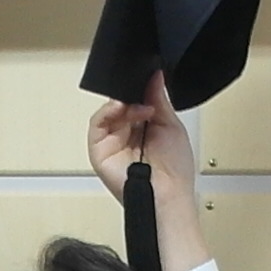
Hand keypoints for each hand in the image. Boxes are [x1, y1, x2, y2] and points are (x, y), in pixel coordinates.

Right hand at [86, 85, 207, 270]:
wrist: (168, 195)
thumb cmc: (174, 171)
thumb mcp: (170, 124)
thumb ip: (158, 98)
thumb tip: (154, 75)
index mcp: (142, 126)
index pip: (133, 99)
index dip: (138, 87)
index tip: (148, 76)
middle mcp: (125, 133)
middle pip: (119, 102)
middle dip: (130, 93)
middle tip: (142, 88)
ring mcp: (111, 142)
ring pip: (108, 111)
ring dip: (123, 103)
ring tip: (142, 108)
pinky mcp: (99, 151)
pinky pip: (96, 125)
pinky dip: (108, 112)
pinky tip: (123, 109)